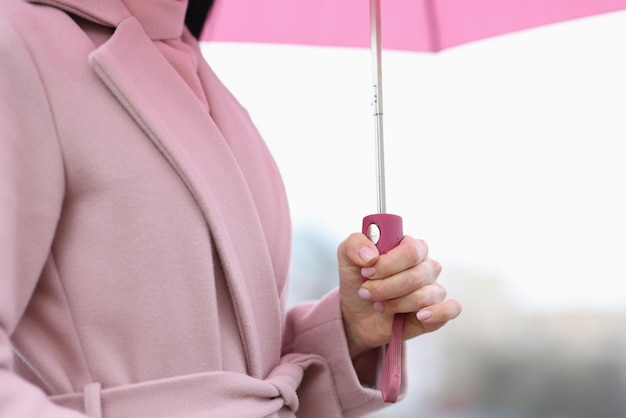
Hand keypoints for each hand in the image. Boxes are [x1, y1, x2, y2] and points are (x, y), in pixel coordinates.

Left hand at [338, 233, 461, 357]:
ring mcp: (434, 288)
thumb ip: (354, 244)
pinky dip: (436, 313)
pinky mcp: (438, 312)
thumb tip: (370, 255)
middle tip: (366, 292)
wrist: (357, 314)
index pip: (411, 250)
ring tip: (379, 305)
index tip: (366, 272)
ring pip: (425, 296)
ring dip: (396, 304)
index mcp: (411, 246)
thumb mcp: (347, 258)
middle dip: (385, 287)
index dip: (387, 264)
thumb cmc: (358, 281)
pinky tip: (419, 316)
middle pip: (416, 275)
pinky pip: (451, 309)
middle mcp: (426, 266)